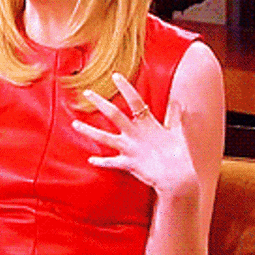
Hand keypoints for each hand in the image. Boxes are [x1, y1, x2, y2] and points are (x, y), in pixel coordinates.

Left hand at [72, 73, 198, 197]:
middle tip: (86, 92)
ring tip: (74, 124)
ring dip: (88, 130)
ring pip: (104, 138)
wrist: (180, 179)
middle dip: (99, 102)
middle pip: (114, 114)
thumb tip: (178, 102)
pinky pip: (111, 163)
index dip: (125, 87)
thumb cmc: (180, 155)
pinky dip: (101, 162)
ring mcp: (129, 149)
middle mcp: (134, 134)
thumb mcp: (177, 132)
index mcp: (147, 123)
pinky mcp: (128, 164)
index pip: (135, 100)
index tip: (115, 76)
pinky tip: (90, 160)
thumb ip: (174, 116)